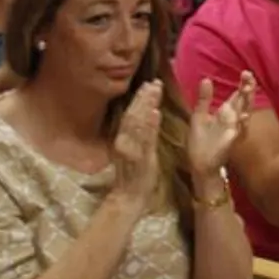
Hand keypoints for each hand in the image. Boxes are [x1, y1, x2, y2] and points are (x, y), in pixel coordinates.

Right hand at [110, 80, 164, 205]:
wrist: (129, 197)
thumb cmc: (135, 174)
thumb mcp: (138, 150)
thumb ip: (142, 133)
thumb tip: (149, 113)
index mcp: (123, 139)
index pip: (131, 114)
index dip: (139, 99)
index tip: (149, 84)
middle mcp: (124, 142)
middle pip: (133, 114)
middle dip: (143, 97)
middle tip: (154, 81)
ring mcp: (131, 150)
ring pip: (138, 123)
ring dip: (147, 105)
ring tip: (155, 90)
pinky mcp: (140, 158)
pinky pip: (145, 140)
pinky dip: (149, 125)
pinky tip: (155, 113)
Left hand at [186, 72, 254, 180]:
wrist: (200, 165)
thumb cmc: (200, 143)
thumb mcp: (199, 117)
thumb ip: (204, 99)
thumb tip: (206, 79)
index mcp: (225, 113)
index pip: (237, 96)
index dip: (243, 85)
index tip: (245, 72)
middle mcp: (232, 120)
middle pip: (244, 101)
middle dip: (247, 88)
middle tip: (248, 75)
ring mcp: (234, 130)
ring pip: (245, 112)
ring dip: (247, 101)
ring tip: (247, 88)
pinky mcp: (231, 141)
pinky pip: (240, 131)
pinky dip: (244, 124)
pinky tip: (244, 115)